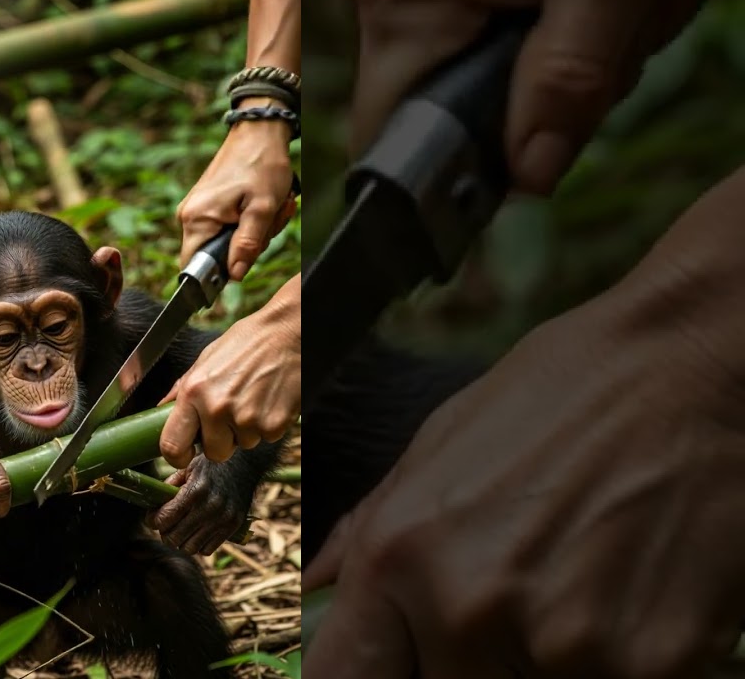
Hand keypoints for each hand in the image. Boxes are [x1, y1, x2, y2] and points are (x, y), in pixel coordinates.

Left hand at [146, 455, 251, 555]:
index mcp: (195, 491)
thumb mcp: (187, 468)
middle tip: (166, 524)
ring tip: (181, 529)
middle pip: (174, 538)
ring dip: (181, 541)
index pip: (164, 519)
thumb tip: (153, 506)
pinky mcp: (233, 527)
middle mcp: (209, 508)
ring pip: (190, 548)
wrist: (245, 464)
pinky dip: (198, 544)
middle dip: (165, 532)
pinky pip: (207, 549)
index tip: (152, 517)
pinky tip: (197, 531)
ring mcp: (223, 520)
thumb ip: (170, 487)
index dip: (152, 520)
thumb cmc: (211, 465)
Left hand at [159, 275, 300, 468]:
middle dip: (221, 441)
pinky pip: (265, 437)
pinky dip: (268, 424)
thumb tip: (161, 409)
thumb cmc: (248, 342)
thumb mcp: (207, 359)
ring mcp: (247, 419)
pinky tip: (269, 399)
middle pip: (213, 453)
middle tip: (230, 415)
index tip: (185, 454)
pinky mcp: (273, 425)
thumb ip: (183, 388)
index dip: (178, 456)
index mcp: (194, 391)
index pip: (172, 445)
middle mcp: (217, 408)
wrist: (289, 333)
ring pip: (242, 444)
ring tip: (254, 397)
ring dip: (247, 429)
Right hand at [176, 99, 296, 280]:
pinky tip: (259, 206)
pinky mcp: (206, 204)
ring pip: (222, 241)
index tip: (243, 258)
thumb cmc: (262, 165)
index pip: (193, 267)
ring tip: (267, 209)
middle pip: (213, 256)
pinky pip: (223, 227)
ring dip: (250, 233)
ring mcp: (196, 209)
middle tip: (266, 223)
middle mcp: (189, 215)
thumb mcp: (262, 209)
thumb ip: (247, 245)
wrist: (258, 132)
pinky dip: (245, 222)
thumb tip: (234, 275)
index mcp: (197, 219)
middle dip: (245, 247)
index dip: (217, 274)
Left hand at [305, 273, 744, 676]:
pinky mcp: (654, 666)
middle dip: (472, 663)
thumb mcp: (439, 447)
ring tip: (580, 585)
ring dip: (549, 666)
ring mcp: (563, 646)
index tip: (395, 670)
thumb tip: (319, 584)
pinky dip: (619, 663)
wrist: (695, 365)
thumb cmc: (563, 396)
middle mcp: (467, 608)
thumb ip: (370, 533)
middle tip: (520, 594)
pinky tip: (633, 596)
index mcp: (400, 555)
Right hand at [343, 0, 727, 193]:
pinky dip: (544, 11)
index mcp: (411, 0)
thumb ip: (573, 74)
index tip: (538, 144)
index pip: (394, 142)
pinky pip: (472, 17)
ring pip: (466, 61)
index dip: (462, 169)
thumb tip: (530, 174)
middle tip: (618, 28)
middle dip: (539, 89)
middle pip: (443, 101)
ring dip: (554, 47)